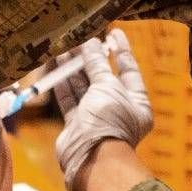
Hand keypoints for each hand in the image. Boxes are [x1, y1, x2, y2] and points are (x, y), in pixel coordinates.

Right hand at [51, 29, 152, 190]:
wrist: (91, 159)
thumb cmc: (109, 121)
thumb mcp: (107, 87)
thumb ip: (98, 65)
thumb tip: (91, 45)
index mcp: (136, 101)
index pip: (129, 70)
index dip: (121, 50)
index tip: (113, 31)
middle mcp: (117, 108)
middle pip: (103, 77)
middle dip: (91, 58)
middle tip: (80, 36)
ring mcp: (96, 116)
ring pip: (84, 86)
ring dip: (74, 67)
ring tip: (64, 46)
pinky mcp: (76, 124)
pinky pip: (69, 98)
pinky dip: (62, 82)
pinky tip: (55, 65)